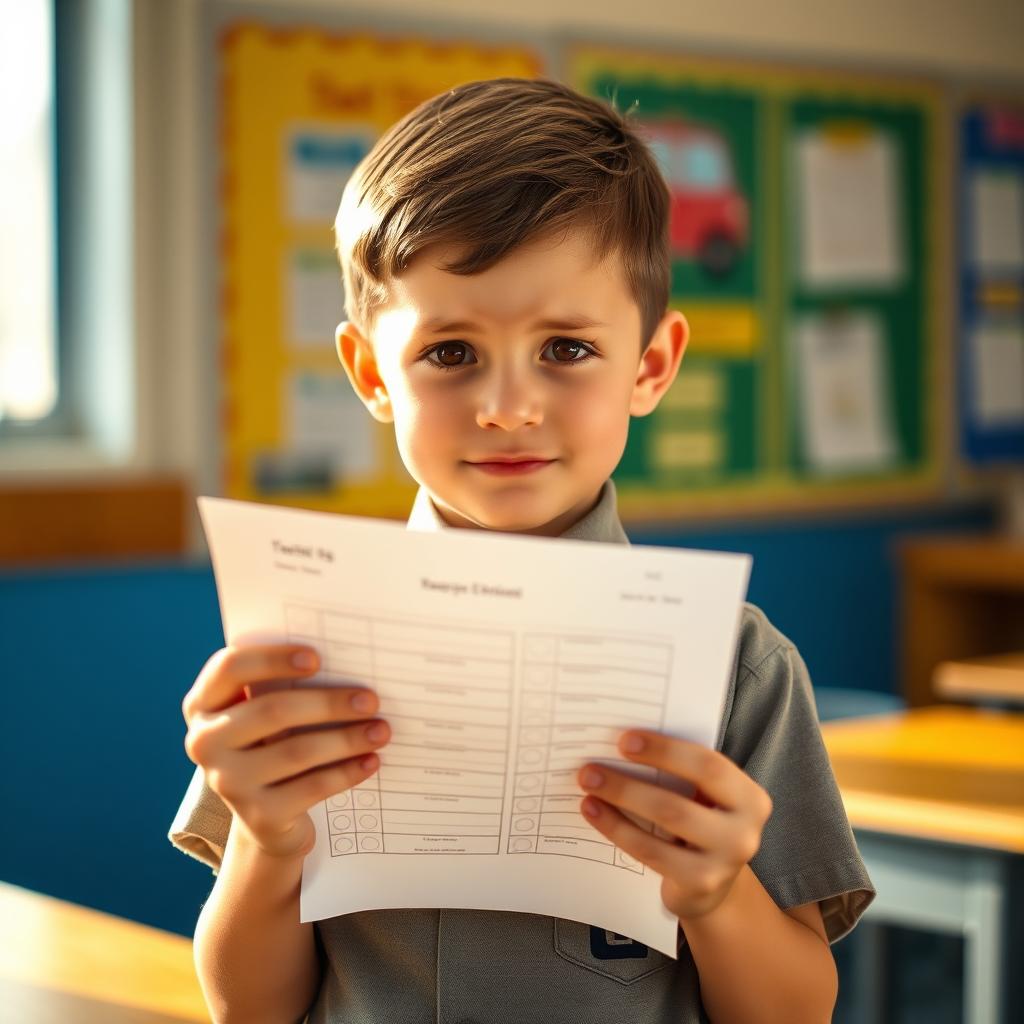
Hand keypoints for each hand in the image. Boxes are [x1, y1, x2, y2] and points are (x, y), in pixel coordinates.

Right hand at [182, 644, 389, 858]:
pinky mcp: (257, 816)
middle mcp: (204, 742)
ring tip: (382, 730)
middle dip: (328, 703)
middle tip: (371, 700)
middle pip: (271, 711)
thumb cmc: (275, 742)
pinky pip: (311, 788)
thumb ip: (287, 685)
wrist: (267, 817)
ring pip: (296, 752)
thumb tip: (347, 662)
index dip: (272, 659)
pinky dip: (347, 772)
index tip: (317, 659)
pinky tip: (372, 761)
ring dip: (346, 738)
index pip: (230, 667)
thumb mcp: (269, 713)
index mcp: (204, 704)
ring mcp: (227, 783)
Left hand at [577, 731, 771, 920]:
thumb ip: (679, 771)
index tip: (624, 740)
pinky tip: (594, 812)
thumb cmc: (699, 823)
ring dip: (620, 801)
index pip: (708, 765)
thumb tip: (621, 740)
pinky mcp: (700, 884)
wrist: (711, 886)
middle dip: (631, 782)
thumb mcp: (702, 796)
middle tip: (590, 768)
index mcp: (748, 797)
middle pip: (681, 800)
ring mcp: (725, 862)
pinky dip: (617, 829)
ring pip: (665, 825)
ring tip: (588, 786)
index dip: (665, 751)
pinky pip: (651, 853)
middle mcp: (744, 830)